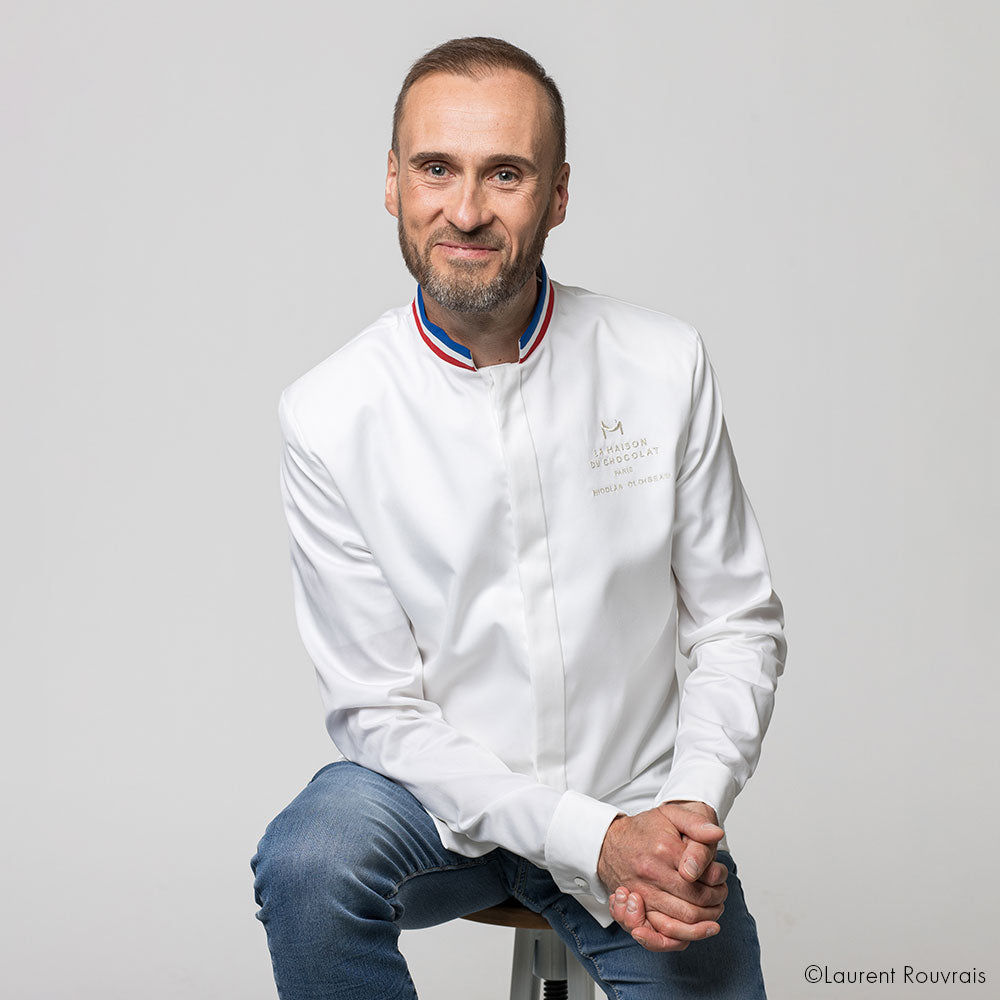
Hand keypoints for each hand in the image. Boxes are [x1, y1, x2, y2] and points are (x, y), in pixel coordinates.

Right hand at [598, 801, 727, 950]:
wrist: (608, 842)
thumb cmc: (643, 830)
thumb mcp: (671, 815)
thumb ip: (696, 823)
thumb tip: (717, 833)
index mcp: (663, 850)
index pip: (700, 878)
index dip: (718, 884)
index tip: (722, 880)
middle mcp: (651, 874)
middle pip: (693, 904)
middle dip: (714, 906)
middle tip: (721, 899)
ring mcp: (642, 893)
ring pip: (680, 922)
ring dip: (702, 924)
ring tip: (712, 916)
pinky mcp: (634, 909)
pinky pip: (659, 933)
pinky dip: (679, 937)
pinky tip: (692, 931)